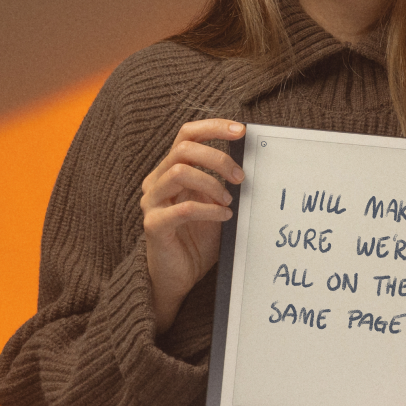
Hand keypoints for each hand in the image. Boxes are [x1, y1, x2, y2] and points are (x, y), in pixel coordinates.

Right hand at [141, 119, 244, 334]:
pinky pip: (183, 209)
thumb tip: (253, 163)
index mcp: (169, 171)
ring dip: (212, 184)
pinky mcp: (154, 225)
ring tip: (229, 200)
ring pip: (179, 173)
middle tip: (241, 177)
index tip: (240, 130)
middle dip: (218, 158)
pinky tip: (224, 216)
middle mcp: (156, 182)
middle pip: (184, 149)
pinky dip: (209, 210)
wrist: (178, 277)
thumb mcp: (216, 205)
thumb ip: (225, 184)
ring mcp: (152, 203)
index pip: (186, 135)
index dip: (212, 128)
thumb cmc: (198, 240)